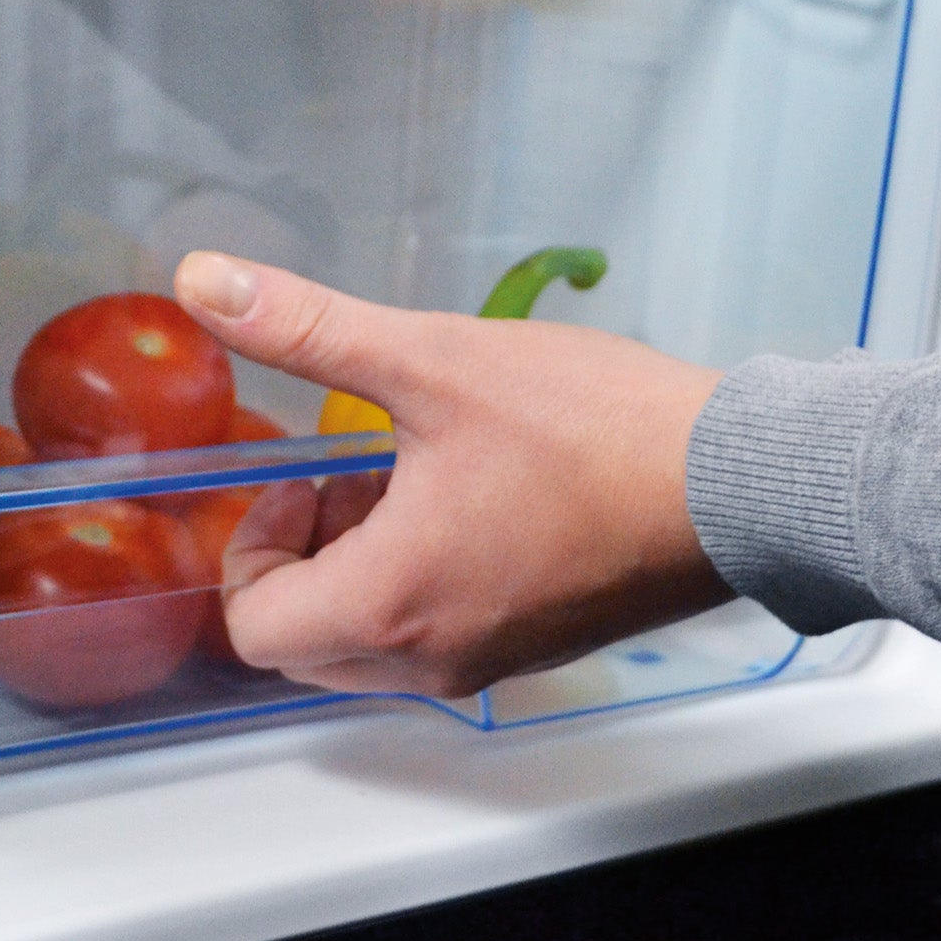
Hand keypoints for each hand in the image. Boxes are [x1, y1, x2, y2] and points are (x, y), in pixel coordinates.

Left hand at [172, 252, 730, 697]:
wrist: (738, 481)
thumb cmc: (590, 427)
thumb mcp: (431, 358)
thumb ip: (306, 324)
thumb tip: (202, 281)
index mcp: (391, 604)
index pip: (255, 627)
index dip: (249, 548)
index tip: (302, 474)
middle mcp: (433, 657)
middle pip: (305, 643)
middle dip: (301, 556)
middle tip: (344, 472)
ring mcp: (490, 660)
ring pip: (371, 644)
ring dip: (360, 564)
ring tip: (408, 469)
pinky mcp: (536, 645)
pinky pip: (436, 636)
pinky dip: (419, 579)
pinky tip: (468, 490)